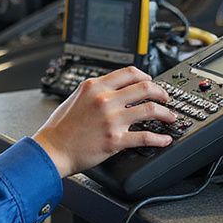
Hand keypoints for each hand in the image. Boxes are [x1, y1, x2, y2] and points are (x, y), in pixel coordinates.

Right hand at [33, 67, 177, 177]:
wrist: (52, 149)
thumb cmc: (60, 127)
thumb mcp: (76, 97)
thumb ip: (96, 90)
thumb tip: (115, 89)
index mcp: (95, 86)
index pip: (130, 72)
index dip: (146, 76)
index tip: (151, 82)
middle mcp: (105, 99)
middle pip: (145, 87)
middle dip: (161, 92)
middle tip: (166, 98)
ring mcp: (111, 119)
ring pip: (150, 109)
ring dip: (166, 113)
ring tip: (170, 117)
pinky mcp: (115, 140)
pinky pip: (145, 137)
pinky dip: (160, 138)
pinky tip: (165, 139)